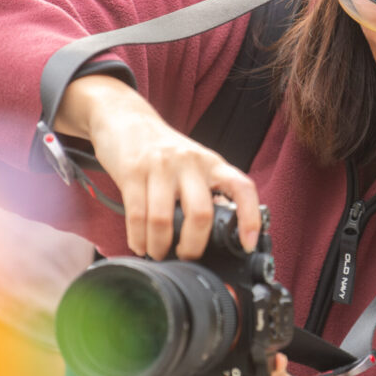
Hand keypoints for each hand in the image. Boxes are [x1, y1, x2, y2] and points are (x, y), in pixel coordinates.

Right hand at [57, 75, 259, 259]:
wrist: (126, 118)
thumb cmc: (164, 151)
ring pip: (163, 220)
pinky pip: (137, 216)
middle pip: (200, 214)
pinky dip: (139, 239)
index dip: (250, 218)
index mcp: (212, 164)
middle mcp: (190, 162)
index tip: (247, 244)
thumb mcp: (194, 165)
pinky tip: (140, 245)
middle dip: (193, 247)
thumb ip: (205, 192)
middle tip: (186, 257)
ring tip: (159, 253)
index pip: (242, 188)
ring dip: (160, 247)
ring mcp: (161, 165)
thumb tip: (216, 237)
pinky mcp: (133, 171)